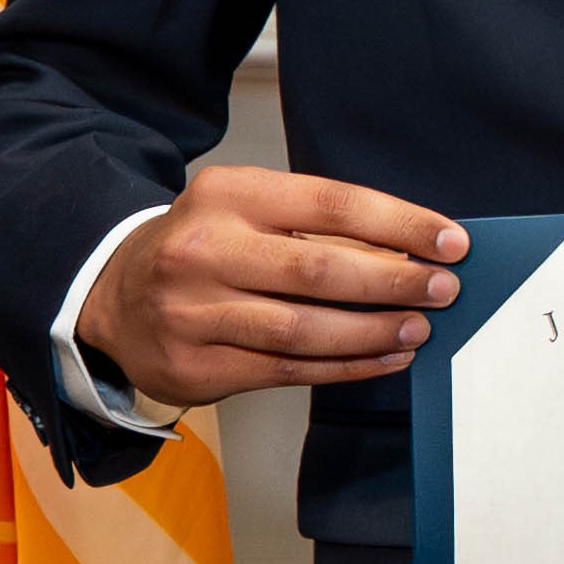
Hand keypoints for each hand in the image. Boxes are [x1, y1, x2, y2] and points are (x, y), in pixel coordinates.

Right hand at [90, 166, 466, 412]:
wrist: (113, 295)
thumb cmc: (204, 247)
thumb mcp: (246, 210)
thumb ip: (316, 225)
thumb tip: (412, 248)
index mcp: (225, 195)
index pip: (330, 202)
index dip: (399, 223)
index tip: (450, 242)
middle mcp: (203, 250)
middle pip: (319, 268)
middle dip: (394, 281)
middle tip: (443, 289)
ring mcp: (192, 312)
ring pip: (302, 328)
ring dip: (373, 331)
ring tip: (419, 328)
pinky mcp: (194, 365)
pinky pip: (286, 369)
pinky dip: (345, 366)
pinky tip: (384, 358)